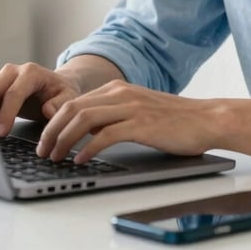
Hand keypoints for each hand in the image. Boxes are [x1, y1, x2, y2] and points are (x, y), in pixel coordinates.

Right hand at [0, 62, 81, 137]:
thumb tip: (47, 110)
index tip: (2, 132)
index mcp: (31, 72)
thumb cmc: (61, 92)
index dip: (6, 114)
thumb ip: (60, 104)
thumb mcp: (68, 97)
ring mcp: (1, 75)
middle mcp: (13, 70)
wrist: (55, 85)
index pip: (13, 93)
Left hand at [35, 80, 223, 162]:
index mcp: (118, 89)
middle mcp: (121, 93)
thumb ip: (114, 116)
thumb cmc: (176, 121)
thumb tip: (85, 134)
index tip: (44, 140)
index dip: (54, 122)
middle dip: (51, 131)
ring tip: (55, 157)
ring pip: (84, 119)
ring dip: (64, 139)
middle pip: (73, 108)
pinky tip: (81, 160)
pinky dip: (88, 148)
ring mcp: (131, 107)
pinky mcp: (142, 124)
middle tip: (42, 151)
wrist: (208, 119)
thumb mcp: (139, 111)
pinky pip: (106, 135)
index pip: (74, 102)